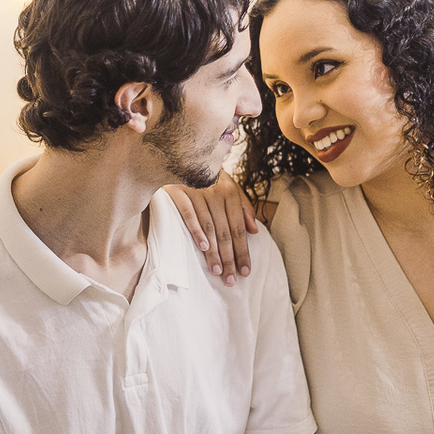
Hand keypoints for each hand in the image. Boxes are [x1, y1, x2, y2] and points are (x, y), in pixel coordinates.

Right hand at [164, 170, 257, 285]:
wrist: (180, 154)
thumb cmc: (206, 177)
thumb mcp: (228, 187)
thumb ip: (243, 208)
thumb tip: (254, 230)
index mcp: (231, 193)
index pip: (239, 228)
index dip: (243, 250)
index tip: (246, 271)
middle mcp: (216, 192)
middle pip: (226, 231)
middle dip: (230, 257)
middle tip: (232, 279)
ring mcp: (196, 192)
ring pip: (209, 227)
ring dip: (214, 251)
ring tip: (218, 271)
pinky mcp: (178, 192)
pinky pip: (189, 214)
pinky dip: (197, 230)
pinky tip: (203, 248)